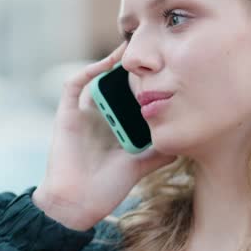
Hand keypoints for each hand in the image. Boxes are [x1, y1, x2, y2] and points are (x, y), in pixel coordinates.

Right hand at [34, 43, 175, 230]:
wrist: (78, 203)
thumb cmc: (106, 189)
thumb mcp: (141, 166)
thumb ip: (158, 153)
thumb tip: (183, 141)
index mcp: (115, 128)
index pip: (130, 98)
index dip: (144, 83)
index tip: (165, 70)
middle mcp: (99, 118)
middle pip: (116, 85)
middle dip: (132, 68)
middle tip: (152, 51)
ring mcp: (82, 114)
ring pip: (97, 79)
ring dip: (112, 62)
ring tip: (132, 47)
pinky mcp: (67, 114)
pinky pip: (75, 85)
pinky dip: (90, 70)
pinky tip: (110, 61)